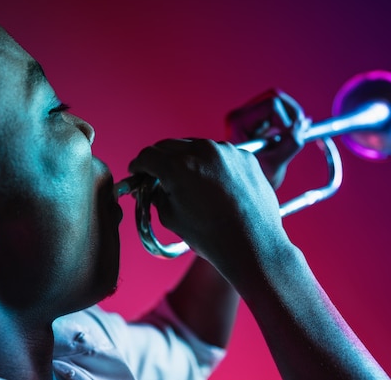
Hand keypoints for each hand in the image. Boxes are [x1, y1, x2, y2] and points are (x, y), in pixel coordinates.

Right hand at [128, 138, 285, 263]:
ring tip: (189, 182)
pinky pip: (220, 154)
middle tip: (157, 175)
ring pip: (196, 146)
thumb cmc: (212, 237)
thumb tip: (149, 187)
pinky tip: (213, 184)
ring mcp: (226, 151)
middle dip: (160, 160)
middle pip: (170, 146)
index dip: (138, 166)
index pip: (148, 156)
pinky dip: (212, 164)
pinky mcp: (244, 157)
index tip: (137, 172)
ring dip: (187, 159)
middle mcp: (202, 151)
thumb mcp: (171, 217)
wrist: (253, 245)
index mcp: (179, 167)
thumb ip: (156, 195)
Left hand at [225, 89, 305, 188]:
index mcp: (238, 122)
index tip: (291, 140)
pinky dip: (290, 121)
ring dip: (292, 117)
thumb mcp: (274, 166)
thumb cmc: (253, 182)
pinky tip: (292, 135)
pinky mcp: (257, 120)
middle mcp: (240, 115)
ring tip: (297, 135)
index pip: (271, 106)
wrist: (245, 191)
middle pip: (275, 97)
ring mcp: (248, 116)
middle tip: (302, 131)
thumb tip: (302, 127)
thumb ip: (289, 146)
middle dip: (292, 115)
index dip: (287, 121)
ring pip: (280, 101)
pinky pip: (280, 109)